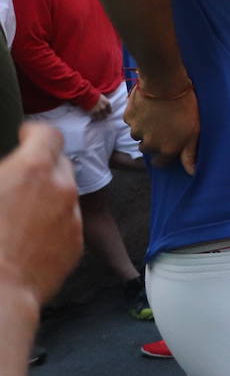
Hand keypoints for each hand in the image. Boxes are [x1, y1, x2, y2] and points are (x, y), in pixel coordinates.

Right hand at [0, 124, 81, 308]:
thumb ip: (4, 173)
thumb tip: (11, 172)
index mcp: (33, 169)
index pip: (48, 134)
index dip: (36, 133)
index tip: (27, 135)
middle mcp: (61, 188)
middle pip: (59, 163)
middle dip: (43, 166)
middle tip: (20, 179)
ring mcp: (72, 216)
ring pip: (64, 195)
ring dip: (48, 197)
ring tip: (20, 214)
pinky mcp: (76, 243)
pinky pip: (67, 223)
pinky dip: (53, 223)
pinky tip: (29, 238)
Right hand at [88, 94, 112, 120]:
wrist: (86, 95)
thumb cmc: (94, 94)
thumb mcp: (102, 97)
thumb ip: (104, 103)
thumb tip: (104, 107)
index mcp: (107, 103)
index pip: (109, 111)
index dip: (106, 112)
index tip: (105, 112)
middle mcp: (103, 108)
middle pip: (105, 115)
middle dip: (103, 115)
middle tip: (100, 115)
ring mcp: (98, 111)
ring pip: (100, 118)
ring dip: (98, 117)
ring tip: (96, 117)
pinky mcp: (92, 113)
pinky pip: (94, 118)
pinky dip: (94, 118)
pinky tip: (93, 116)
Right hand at [127, 80, 199, 174]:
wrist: (166, 84)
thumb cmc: (185, 107)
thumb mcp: (194, 132)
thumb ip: (190, 154)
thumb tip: (193, 173)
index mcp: (166, 149)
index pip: (159, 163)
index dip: (164, 154)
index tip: (169, 143)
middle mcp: (148, 144)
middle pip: (147, 148)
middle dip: (153, 140)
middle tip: (164, 125)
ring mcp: (136, 130)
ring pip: (138, 134)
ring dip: (145, 127)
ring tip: (157, 113)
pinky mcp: (128, 117)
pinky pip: (131, 120)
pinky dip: (138, 115)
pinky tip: (148, 106)